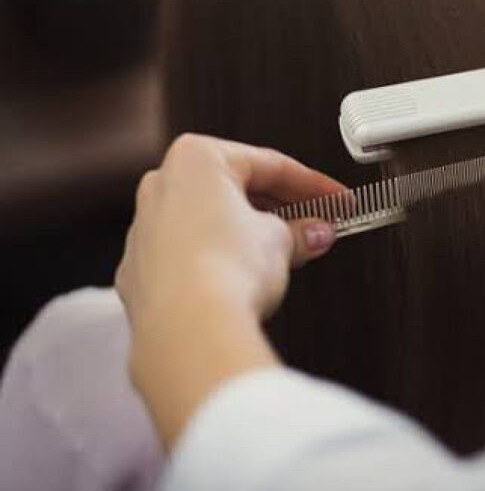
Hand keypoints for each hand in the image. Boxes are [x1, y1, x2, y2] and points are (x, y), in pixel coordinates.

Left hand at [116, 134, 343, 446]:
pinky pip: (191, 252)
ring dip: (252, 233)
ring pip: (211, 220)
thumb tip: (312, 233)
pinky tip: (249, 275)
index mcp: (197, 159)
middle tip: (318, 223)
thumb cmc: (224, 271)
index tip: (337, 199)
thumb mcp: (281, 241)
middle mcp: (163, 186)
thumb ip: (299, 231)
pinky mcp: (141, 271)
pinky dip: (222, 257)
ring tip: (289, 252)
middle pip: (237, 189)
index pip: (271, 164)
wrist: (188, 330)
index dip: (314, 185)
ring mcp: (146, 229)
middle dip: (283, 208)